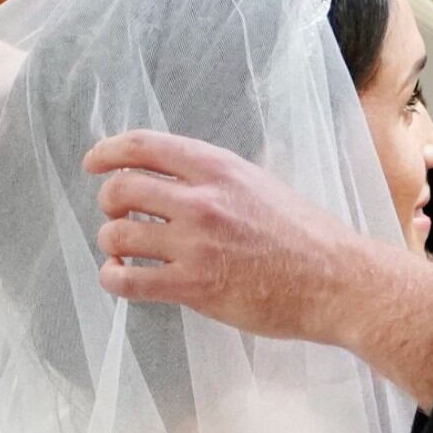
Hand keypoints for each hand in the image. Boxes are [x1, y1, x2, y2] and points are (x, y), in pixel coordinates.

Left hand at [82, 129, 432, 403]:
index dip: (108, 152)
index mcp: (221, 169)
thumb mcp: (262, 186)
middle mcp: (202, 201)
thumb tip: (173, 184)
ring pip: (116, 234)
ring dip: (113, 243)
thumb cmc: (308, 236)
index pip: (143, 146)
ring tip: (127, 252)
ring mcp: (195, 245)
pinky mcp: (193, 286)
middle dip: (110, 204)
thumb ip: (217, 182)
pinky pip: (125, 279)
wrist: (338, 280)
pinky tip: (124, 277)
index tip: (94, 162)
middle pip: (120, 189)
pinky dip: (114, 277)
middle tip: (120, 217)